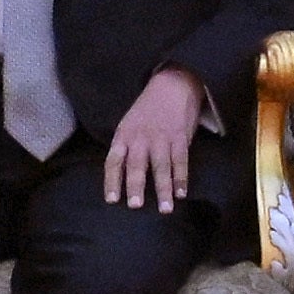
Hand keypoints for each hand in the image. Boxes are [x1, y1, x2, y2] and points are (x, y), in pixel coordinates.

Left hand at [99, 65, 207, 211]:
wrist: (173, 84)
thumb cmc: (148, 109)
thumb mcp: (129, 124)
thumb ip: (126, 147)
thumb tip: (121, 176)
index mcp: (124, 135)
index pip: (114, 161)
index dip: (112, 181)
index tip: (112, 200)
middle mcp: (141, 138)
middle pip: (136, 165)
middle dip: (136, 186)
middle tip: (135, 205)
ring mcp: (162, 138)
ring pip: (161, 167)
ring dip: (163, 189)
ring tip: (165, 209)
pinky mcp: (180, 137)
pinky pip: (181, 161)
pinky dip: (181, 178)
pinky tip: (181, 193)